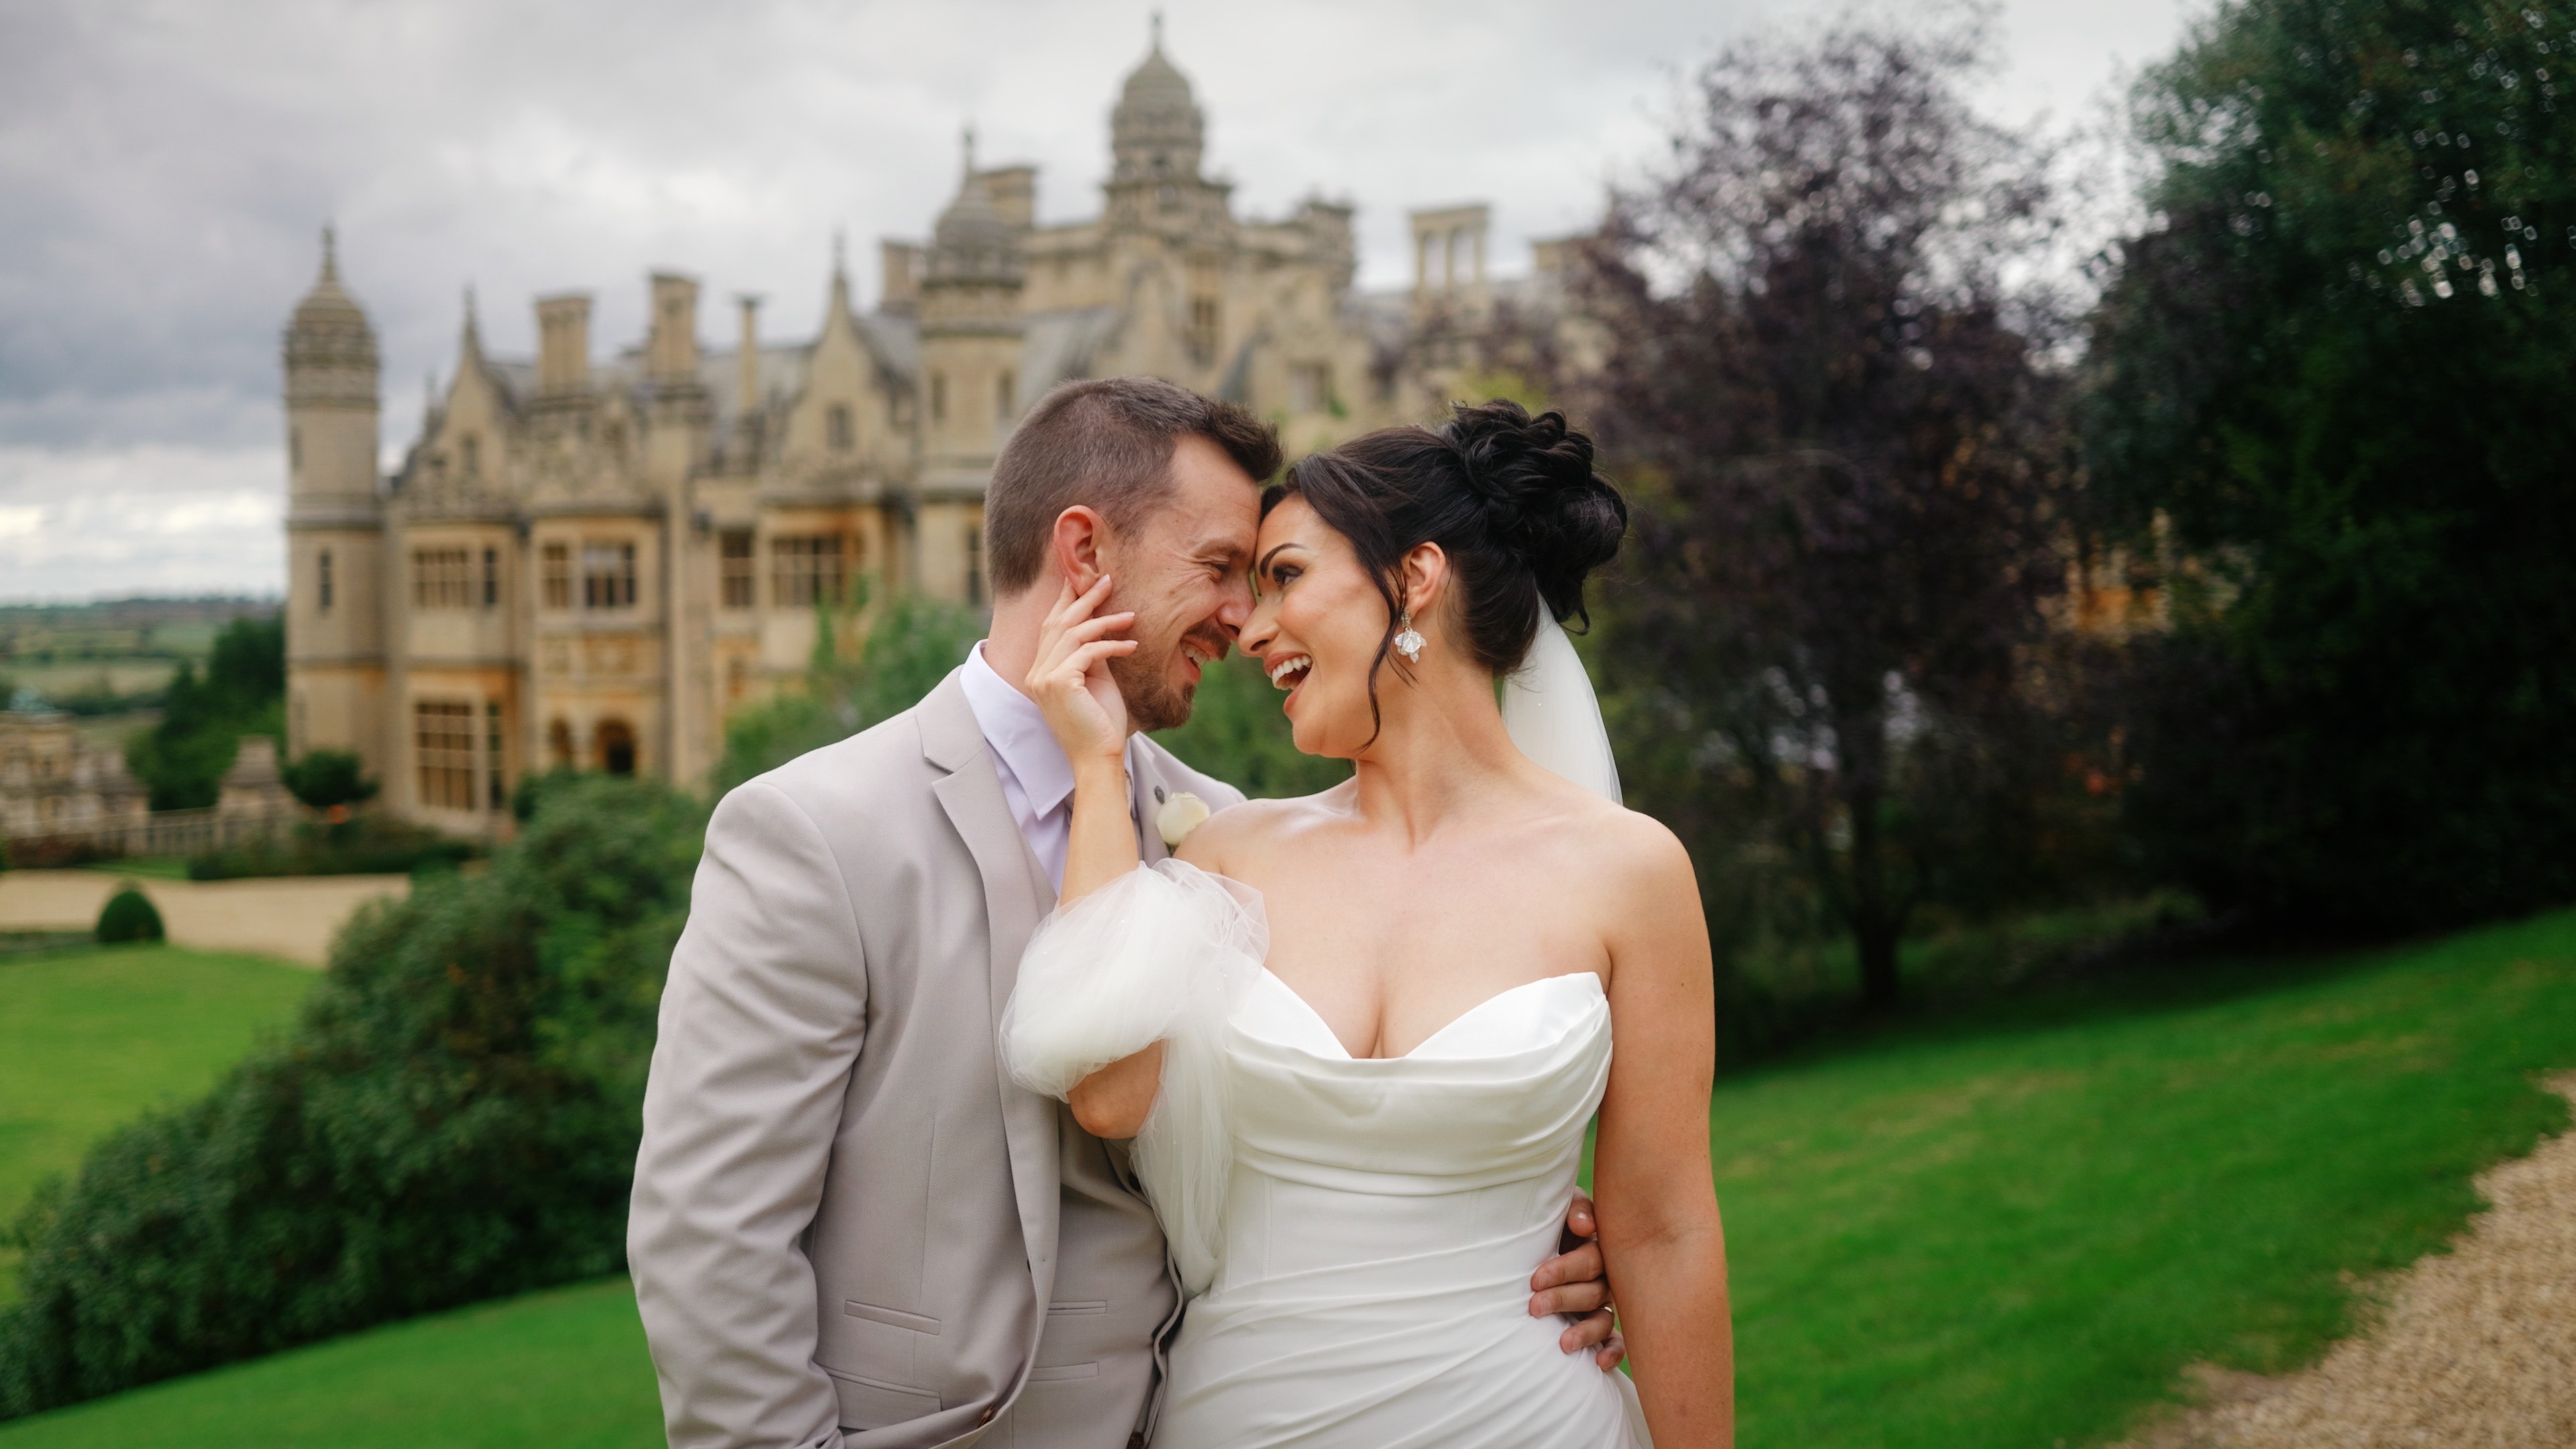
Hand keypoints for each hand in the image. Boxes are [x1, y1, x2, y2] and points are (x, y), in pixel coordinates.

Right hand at [1026, 576, 1136, 768]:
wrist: (1099, 758)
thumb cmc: (1101, 723)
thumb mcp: (1096, 680)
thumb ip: (1092, 654)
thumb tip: (1103, 625)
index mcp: (1041, 670)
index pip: (1051, 626)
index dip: (1066, 599)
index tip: (1084, 578)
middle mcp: (1036, 672)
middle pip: (1058, 622)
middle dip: (1084, 598)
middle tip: (1107, 579)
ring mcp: (1043, 677)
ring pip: (1073, 634)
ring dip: (1105, 621)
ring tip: (1131, 615)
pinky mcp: (1059, 683)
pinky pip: (1087, 652)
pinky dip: (1111, 645)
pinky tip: (1132, 645)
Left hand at [1532, 1191, 1624, 1370]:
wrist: (1545, 1237)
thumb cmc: (1555, 1221)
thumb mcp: (1562, 1207)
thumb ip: (1575, 1209)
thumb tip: (1584, 1226)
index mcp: (1599, 1245)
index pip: (1591, 1260)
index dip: (1565, 1271)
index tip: (1536, 1279)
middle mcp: (1607, 1276)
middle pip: (1594, 1291)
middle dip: (1563, 1299)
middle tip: (1534, 1306)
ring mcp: (1606, 1301)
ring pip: (1603, 1319)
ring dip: (1584, 1331)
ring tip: (1562, 1343)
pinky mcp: (1602, 1325)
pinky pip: (1616, 1341)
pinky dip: (1611, 1352)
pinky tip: (1599, 1363)